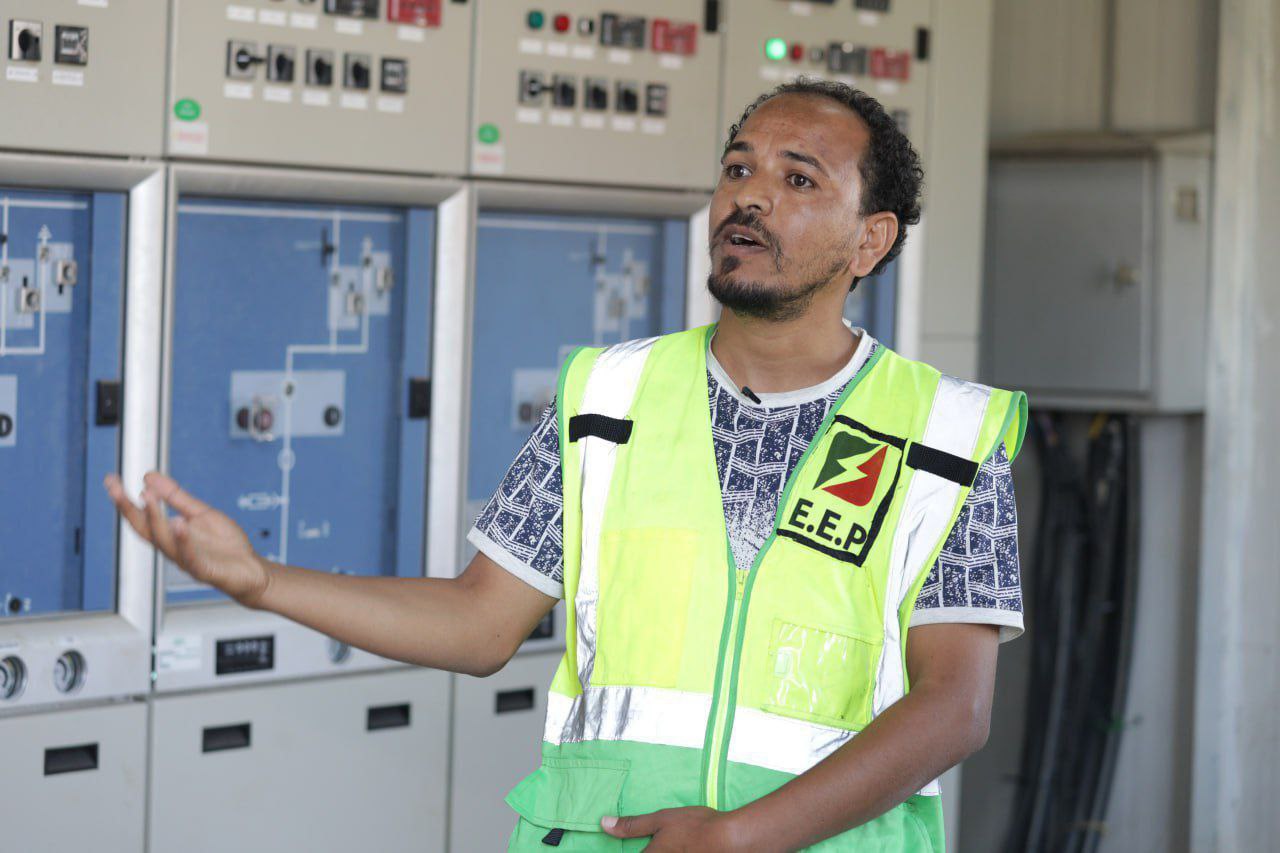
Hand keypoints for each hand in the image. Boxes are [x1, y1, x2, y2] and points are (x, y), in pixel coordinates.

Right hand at [104, 471, 270, 607]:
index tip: (111, 480)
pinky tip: (180, 524)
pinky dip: (184, 541)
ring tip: (148, 497)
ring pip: (164, 542)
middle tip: (115, 489)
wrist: (252, 571)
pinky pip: (191, 557)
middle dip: (128, 509)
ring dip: (155, 519)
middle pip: (145, 530)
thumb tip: (149, 477)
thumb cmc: (226, 547)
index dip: (124, 500)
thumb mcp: (201, 514)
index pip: (142, 517)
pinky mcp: (206, 571)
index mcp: (171, 535)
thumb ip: (176, 497)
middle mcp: (174, 548)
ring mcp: (188, 560)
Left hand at [601, 807, 743, 850]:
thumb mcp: (661, 820)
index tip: (630, 847)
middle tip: (655, 844)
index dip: (626, 852)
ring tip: (665, 845)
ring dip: (657, 852)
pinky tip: (679, 849)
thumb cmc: (694, 827)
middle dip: (644, 851)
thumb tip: (603, 823)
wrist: (729, 840)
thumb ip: (632, 825)